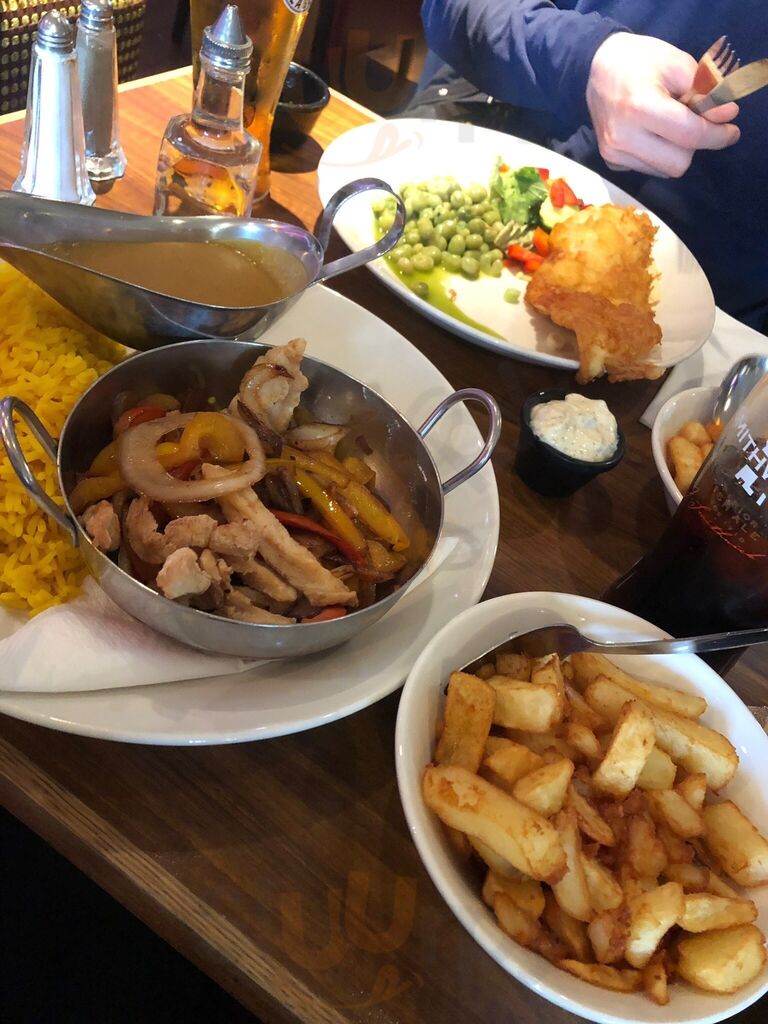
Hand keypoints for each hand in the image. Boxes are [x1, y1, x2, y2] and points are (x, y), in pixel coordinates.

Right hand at [586, 33, 739, 177]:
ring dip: (676, 151)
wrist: (598, 68)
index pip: (689, 135)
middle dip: (693, 146)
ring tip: (669, 125)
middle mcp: (622, 137)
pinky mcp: (611, 162)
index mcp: (639, 107)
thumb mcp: (678, 65)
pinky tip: (651, 134)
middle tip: (695, 124)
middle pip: (678, 163)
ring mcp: (613, 153)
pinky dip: (659, 154)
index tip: (731, 132)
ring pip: (665, 170)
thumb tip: (725, 117)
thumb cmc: (641, 61)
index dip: (716, 136)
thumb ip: (704, 93)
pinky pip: (649, 169)